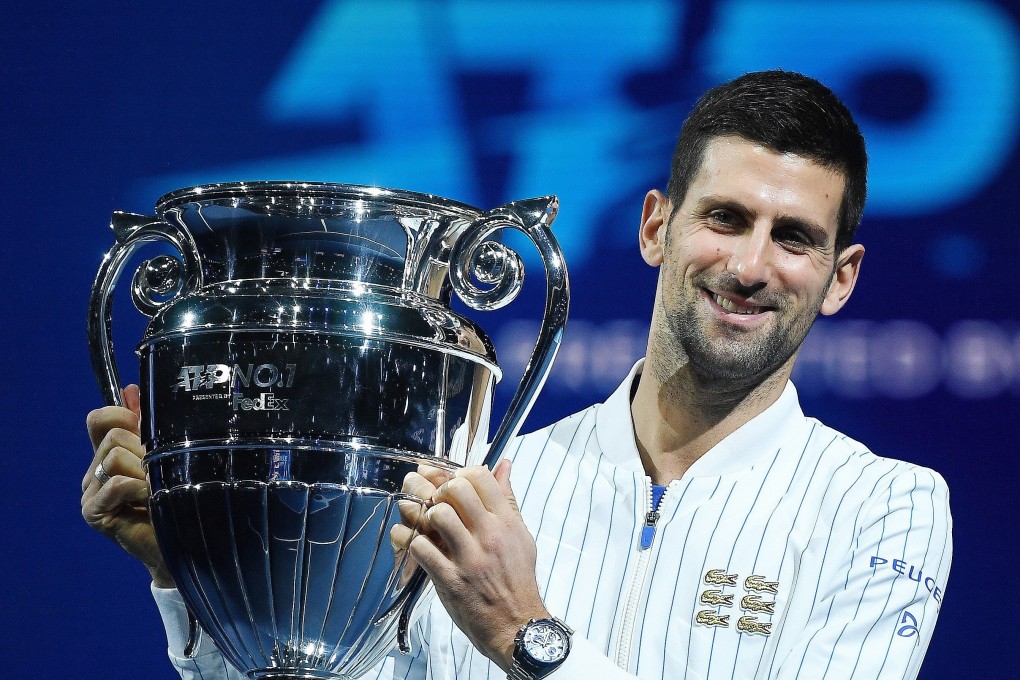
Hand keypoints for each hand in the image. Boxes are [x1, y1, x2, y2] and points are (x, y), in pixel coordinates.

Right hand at [81, 385, 172, 587]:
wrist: (182, 545)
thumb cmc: (178, 499)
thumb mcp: (166, 456)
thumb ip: (147, 424)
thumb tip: (132, 389)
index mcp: (108, 455)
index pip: (100, 418)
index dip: (124, 416)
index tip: (149, 433)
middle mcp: (94, 472)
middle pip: (114, 435)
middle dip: (145, 449)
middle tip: (161, 473)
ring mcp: (90, 492)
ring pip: (115, 455)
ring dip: (146, 470)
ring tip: (158, 489)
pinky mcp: (93, 512)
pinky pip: (115, 482)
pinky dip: (138, 488)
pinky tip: (150, 501)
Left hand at [402, 460, 549, 670]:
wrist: (516, 625)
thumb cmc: (517, 580)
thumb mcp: (521, 535)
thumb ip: (508, 500)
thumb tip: (503, 465)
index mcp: (506, 523)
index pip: (480, 477)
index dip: (460, 473)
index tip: (452, 483)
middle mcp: (489, 536)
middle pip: (456, 489)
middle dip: (438, 488)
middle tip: (434, 500)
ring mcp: (468, 558)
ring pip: (437, 515)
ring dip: (422, 513)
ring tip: (422, 520)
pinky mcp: (449, 580)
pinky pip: (419, 548)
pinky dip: (406, 539)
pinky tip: (407, 538)